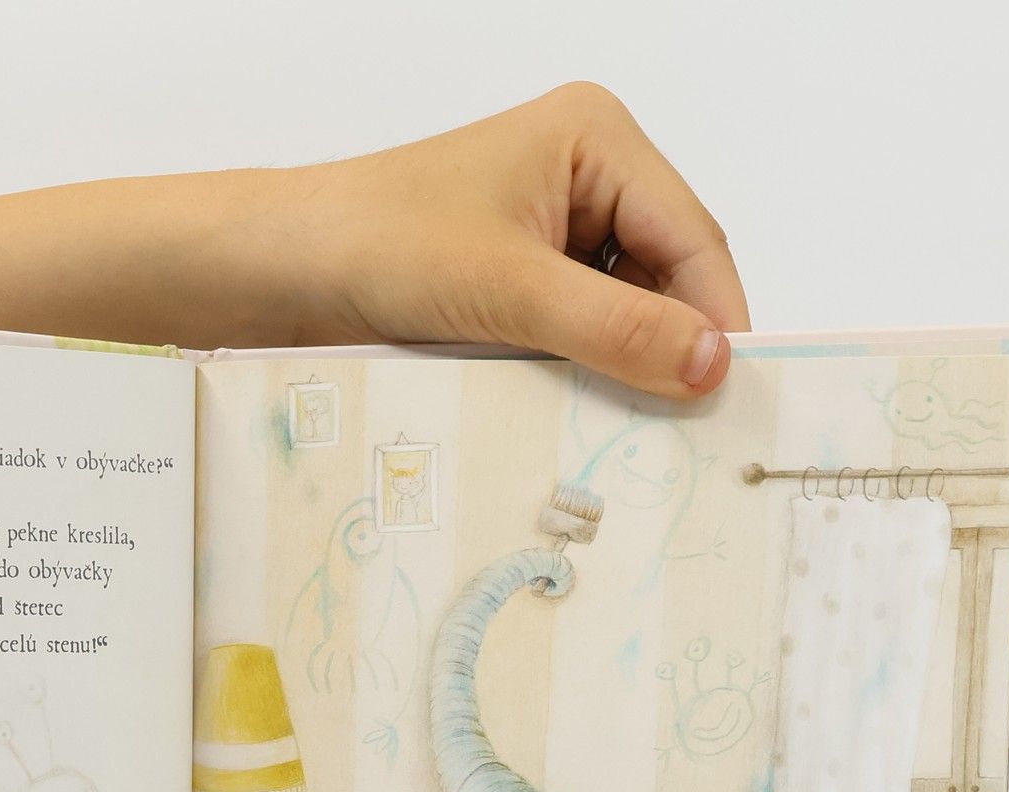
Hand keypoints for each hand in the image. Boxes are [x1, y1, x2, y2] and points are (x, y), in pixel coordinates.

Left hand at [0, 84, 747, 397]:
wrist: (278, 272)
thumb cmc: (375, 245)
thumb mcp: (508, 292)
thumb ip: (615, 329)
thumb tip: (712, 364)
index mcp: (597, 139)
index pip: (694, 239)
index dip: (717, 321)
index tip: (730, 400)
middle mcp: (585, 175)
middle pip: (668, 279)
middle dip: (671, 350)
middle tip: (685, 435)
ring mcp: (553, 232)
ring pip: (626, 316)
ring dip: (623, 371)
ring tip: (629, 434)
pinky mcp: (519, 282)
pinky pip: (580, 335)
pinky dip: (583, 377)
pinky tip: (579, 418)